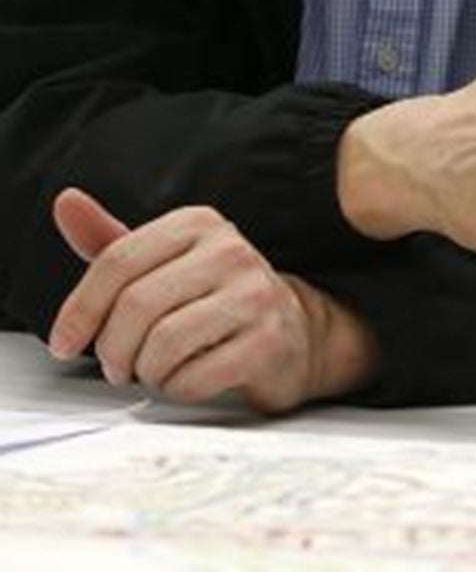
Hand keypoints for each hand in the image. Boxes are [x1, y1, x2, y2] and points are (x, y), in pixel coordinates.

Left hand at [45, 188, 376, 412]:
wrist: (293, 330)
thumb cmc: (215, 298)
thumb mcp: (163, 264)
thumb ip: (111, 241)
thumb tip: (66, 203)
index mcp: (198, 223)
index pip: (117, 261)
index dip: (79, 309)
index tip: (65, 342)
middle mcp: (231, 250)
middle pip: (135, 306)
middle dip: (112, 349)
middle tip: (117, 365)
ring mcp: (255, 294)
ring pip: (161, 344)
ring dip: (146, 371)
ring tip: (157, 369)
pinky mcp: (268, 341)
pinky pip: (192, 377)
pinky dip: (177, 388)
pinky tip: (189, 377)